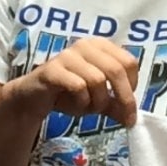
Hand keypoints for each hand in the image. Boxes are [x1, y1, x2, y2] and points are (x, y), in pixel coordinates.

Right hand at [11, 37, 139, 127]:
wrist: (33, 97)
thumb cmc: (68, 94)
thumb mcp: (97, 100)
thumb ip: (115, 105)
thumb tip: (132, 117)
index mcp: (100, 46)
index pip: (129, 62)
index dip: (133, 86)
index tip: (128, 105)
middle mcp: (85, 45)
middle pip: (116, 69)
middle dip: (124, 98)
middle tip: (125, 120)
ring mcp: (68, 55)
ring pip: (97, 80)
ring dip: (97, 102)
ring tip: (88, 108)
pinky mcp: (52, 69)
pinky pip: (78, 86)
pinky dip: (81, 102)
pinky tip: (74, 105)